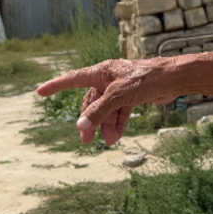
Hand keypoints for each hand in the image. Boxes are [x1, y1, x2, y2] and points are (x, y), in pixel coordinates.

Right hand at [36, 59, 178, 145]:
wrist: (173, 79)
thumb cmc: (146, 79)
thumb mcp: (119, 96)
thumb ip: (99, 111)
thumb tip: (81, 126)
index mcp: (102, 72)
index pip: (73, 79)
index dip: (56, 86)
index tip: (40, 92)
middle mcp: (109, 78)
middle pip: (91, 102)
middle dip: (89, 121)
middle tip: (87, 140)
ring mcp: (120, 88)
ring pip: (106, 109)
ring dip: (105, 125)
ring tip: (109, 142)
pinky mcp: (132, 96)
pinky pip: (119, 112)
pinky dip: (117, 123)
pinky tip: (117, 136)